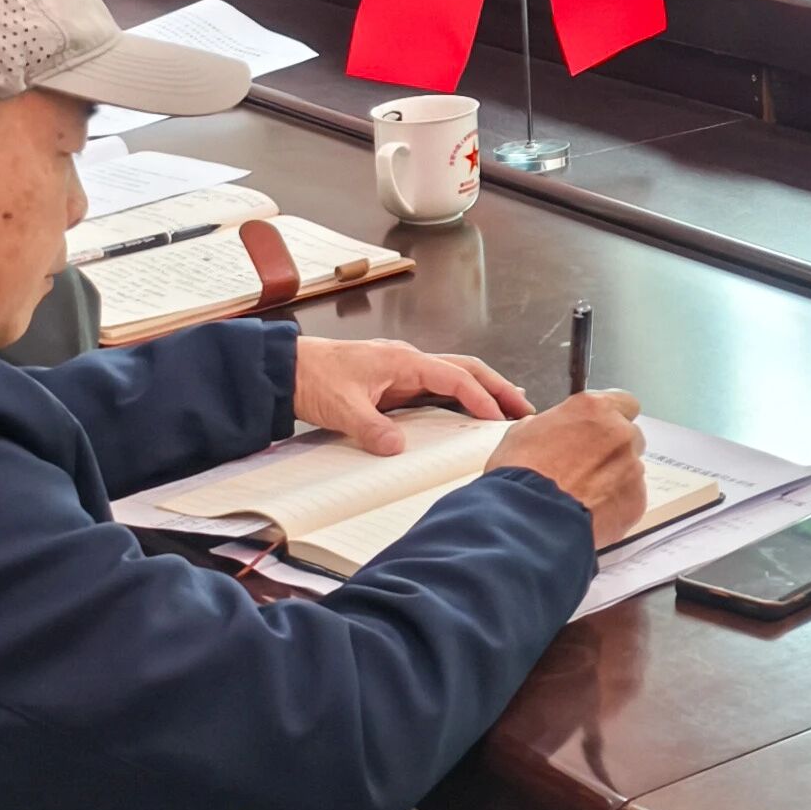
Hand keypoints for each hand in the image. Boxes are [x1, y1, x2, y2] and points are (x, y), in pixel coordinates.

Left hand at [289, 335, 533, 452]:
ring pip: (453, 376)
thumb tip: (398, 448)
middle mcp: (409, 361)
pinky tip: (465, 412)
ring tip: (506, 408)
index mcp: (405, 361)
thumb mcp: (343, 409)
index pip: (456, 377)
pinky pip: (435, 388)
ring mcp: (402, 370)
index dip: (482, 398)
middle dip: (497, 387)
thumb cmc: (314, 377)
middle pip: (466, 369)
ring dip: (481, 391)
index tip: (500, 418)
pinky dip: (458, 397)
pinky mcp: (392, 382)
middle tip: (523, 408)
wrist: (287, 368)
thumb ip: (373, 429)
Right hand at [487, 388, 649, 543]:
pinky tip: (589, 512)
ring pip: (630, 470)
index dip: (612, 418)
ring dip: (613, 479)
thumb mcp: (523, 432)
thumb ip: (553, 424)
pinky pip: (630, 498)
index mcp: (595, 410)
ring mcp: (631, 468)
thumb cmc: (520, 475)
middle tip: (586, 468)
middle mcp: (620, 433)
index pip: (624, 403)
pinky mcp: (635, 500)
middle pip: (628, 437)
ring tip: (582, 496)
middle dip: (612, 450)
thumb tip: (554, 430)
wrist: (527, 518)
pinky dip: (615, 504)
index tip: (600, 431)